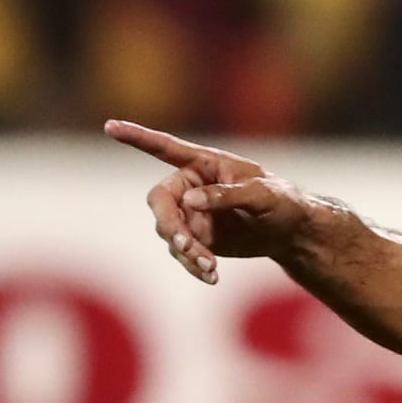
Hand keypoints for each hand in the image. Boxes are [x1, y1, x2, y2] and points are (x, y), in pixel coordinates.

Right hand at [104, 121, 313, 284]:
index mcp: (205, 163)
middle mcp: (191, 186)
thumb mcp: (262, 195)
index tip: (110, 126)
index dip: (137, 138)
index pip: (166, 148)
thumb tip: (189, 200)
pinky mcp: (196, 238)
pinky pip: (182, 252)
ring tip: (208, 266)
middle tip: (184, 244)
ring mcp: (190, 213)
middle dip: (169, 224)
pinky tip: (212, 276)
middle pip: (160, 201)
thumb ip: (226, 194)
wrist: (291, 232)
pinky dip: (193, 264)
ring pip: (169, 231)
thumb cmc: (283, 202)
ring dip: (184, 250)